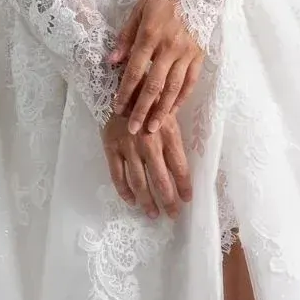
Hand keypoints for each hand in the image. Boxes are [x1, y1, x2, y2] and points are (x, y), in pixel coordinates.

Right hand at [101, 101, 193, 219]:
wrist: (119, 85)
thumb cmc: (150, 99)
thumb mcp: (169, 113)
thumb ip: (174, 138)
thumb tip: (183, 167)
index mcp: (167, 134)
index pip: (179, 167)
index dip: (184, 186)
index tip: (188, 199)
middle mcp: (149, 144)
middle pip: (160, 180)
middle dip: (168, 201)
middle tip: (173, 214)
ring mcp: (128, 148)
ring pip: (139, 182)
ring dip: (147, 202)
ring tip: (153, 214)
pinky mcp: (111, 148)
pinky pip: (117, 176)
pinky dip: (125, 191)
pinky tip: (131, 201)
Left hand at [108, 0, 204, 135]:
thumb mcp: (139, 9)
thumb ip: (125, 36)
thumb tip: (112, 61)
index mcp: (150, 35)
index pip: (135, 71)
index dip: (125, 92)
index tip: (117, 109)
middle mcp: (169, 48)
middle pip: (154, 86)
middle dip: (142, 110)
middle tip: (134, 129)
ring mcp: (187, 53)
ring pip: (173, 88)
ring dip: (162, 110)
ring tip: (153, 128)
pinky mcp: (199, 56)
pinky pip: (190, 82)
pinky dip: (181, 98)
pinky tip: (172, 111)